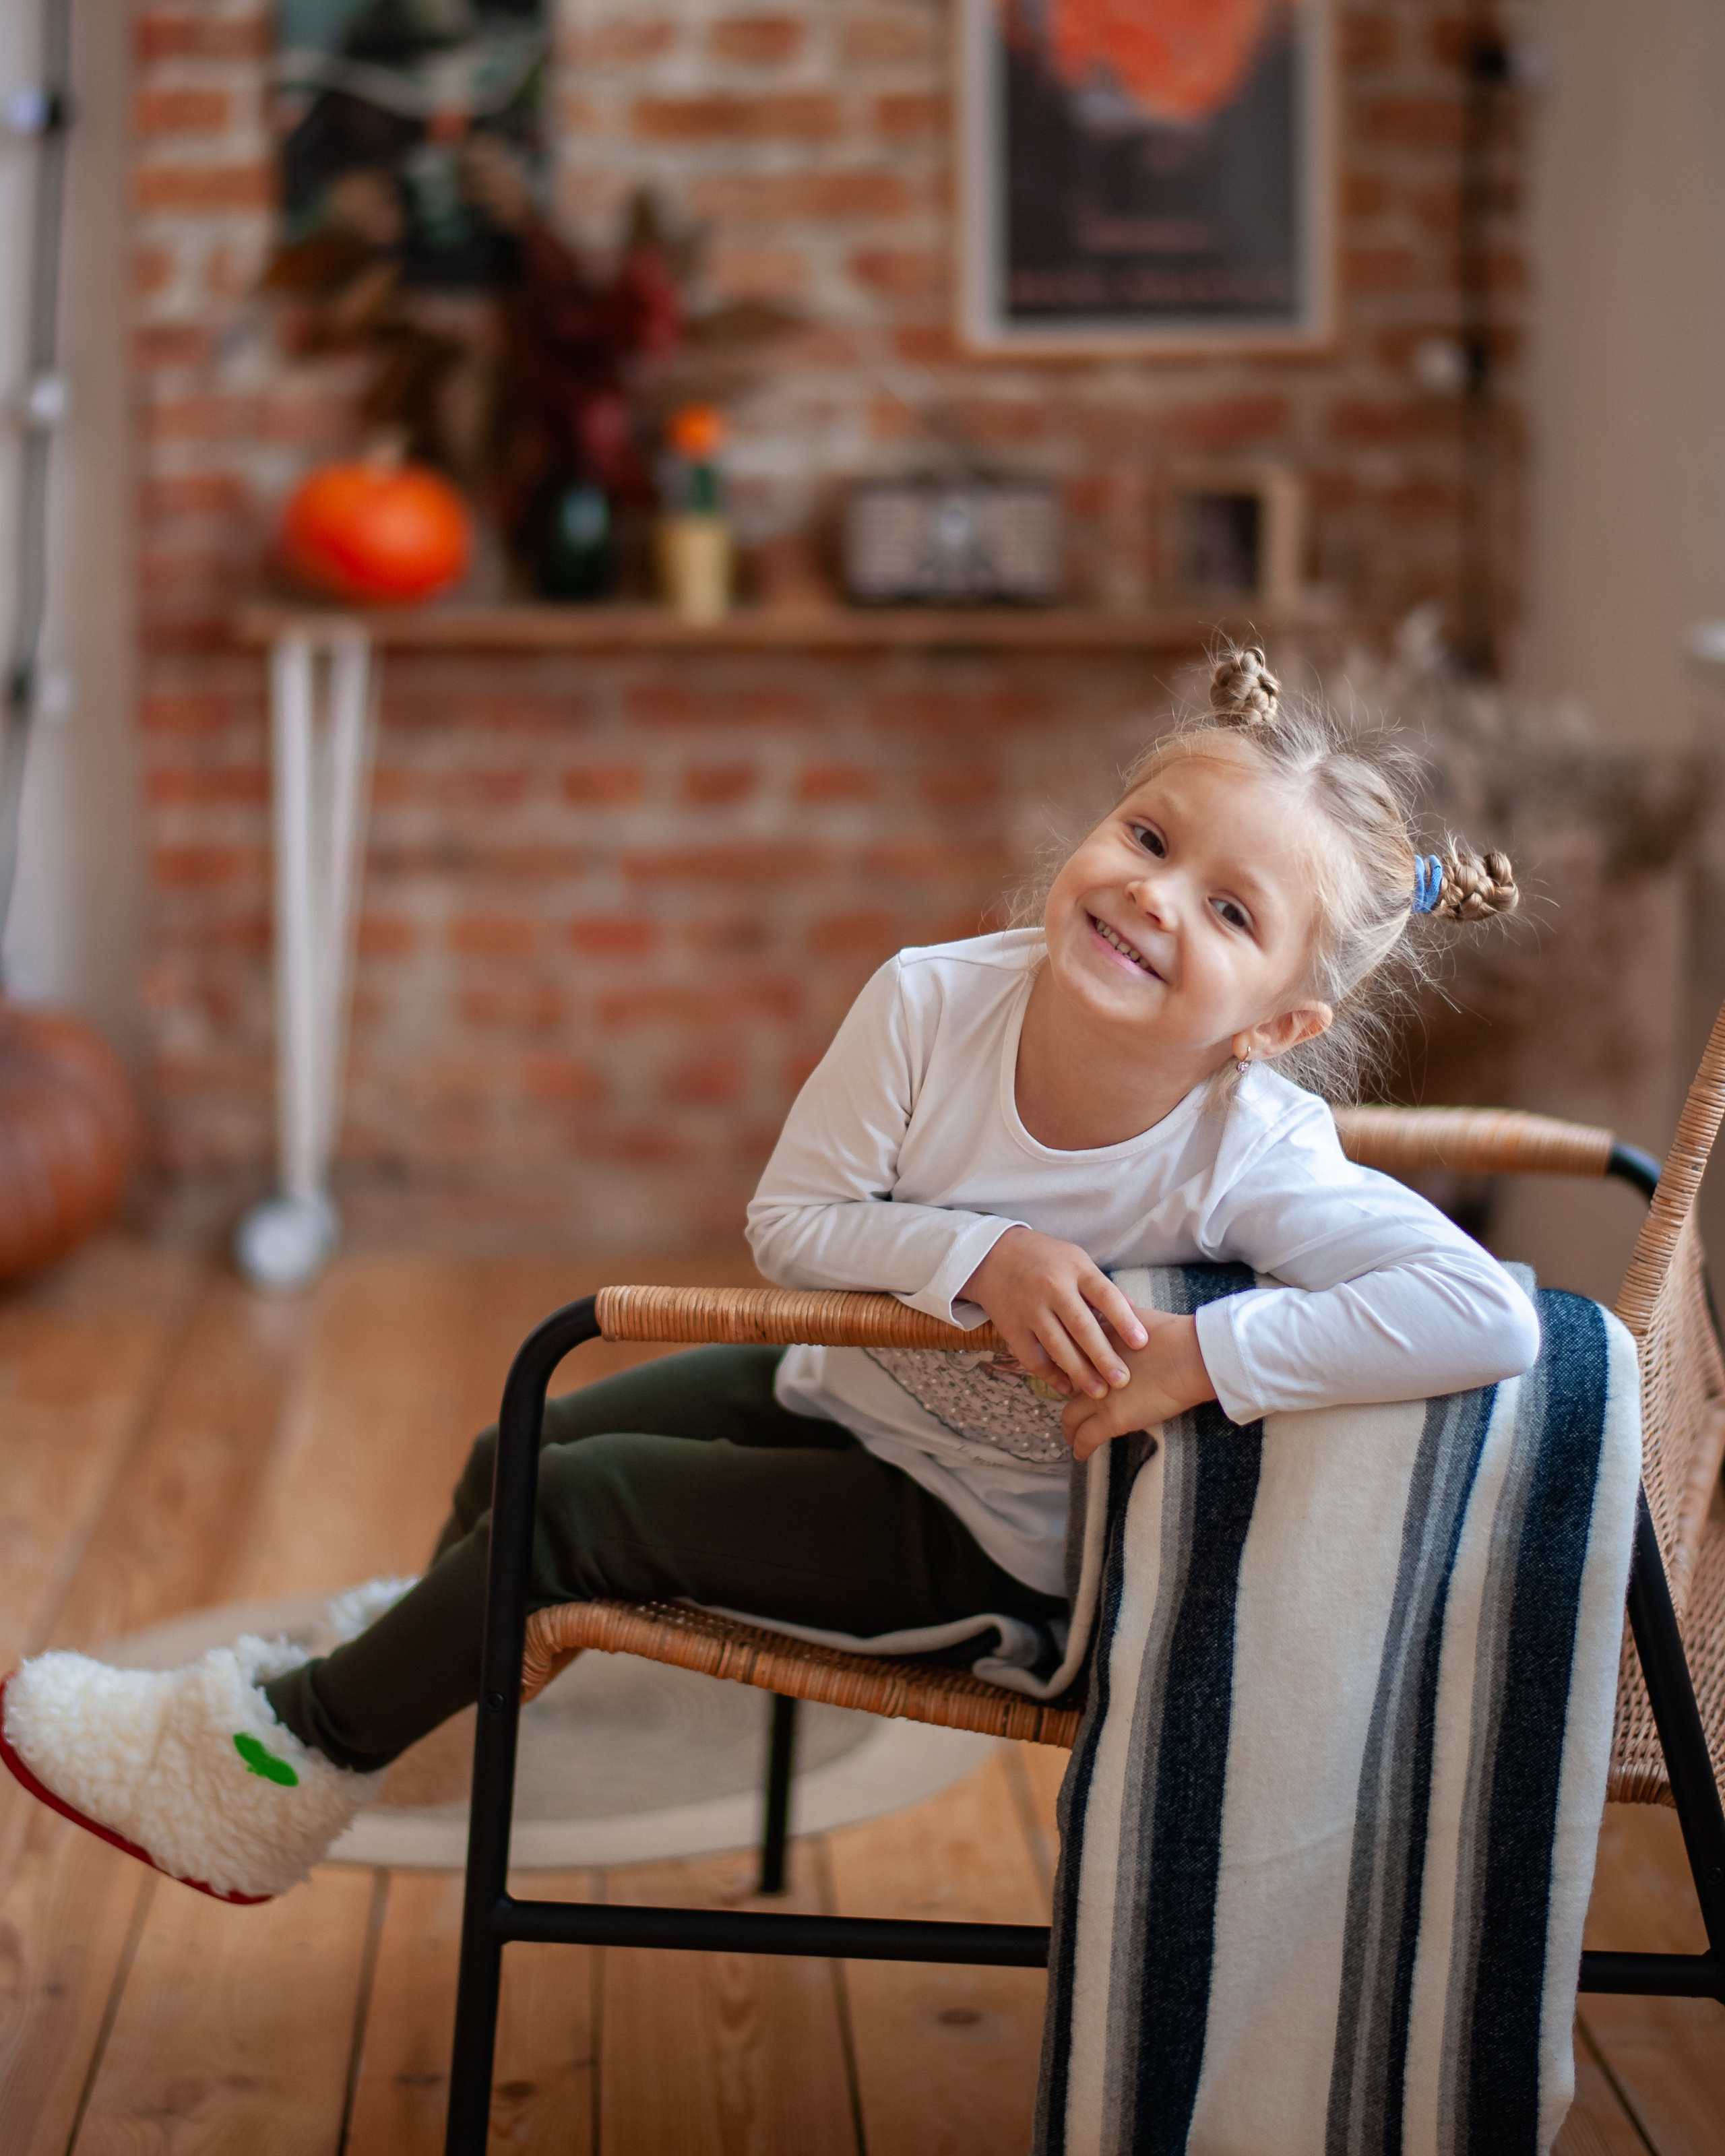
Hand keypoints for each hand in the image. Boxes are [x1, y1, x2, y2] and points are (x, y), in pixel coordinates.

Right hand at [959, 1228, 1148, 1399]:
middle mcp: (1052, 1288)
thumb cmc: (1045, 1259)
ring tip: (1099, 1392)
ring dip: (1079, 1372)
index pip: (1104, 1295)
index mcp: (1075, 1269)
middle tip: (1123, 1380)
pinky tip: (1066, 1388)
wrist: (992, 1255)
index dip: (1124, 1320)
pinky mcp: (1011, 1326)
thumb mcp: (1077, 1260)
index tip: (1141, 1343)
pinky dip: (1049, 1374)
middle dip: (1103, 1356)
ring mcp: (1029, 1308)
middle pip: (1081, 1326)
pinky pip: (1031, 1356)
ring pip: (1057, 1345)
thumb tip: (1133, 1311)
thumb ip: (1102, 1287)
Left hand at [1061, 1309, 1215, 1461]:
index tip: (1073, 1375)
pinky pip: (1087, 1438)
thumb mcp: (1135, 1318)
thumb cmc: (1172, 1334)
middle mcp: (1089, 1370)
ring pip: (1071, 1415)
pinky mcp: (1112, 1419)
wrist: (1188, 1356)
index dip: (1071, 1368)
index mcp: (1094, 1343)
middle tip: (1068, 1404)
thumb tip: (1115, 1319)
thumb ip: (1118, 1322)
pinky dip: (1080, 1446)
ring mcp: (1098, 1395)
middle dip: (1065, 1396)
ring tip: (1070, 1433)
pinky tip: (1080, 1454)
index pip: (1071, 1358)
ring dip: (1070, 1426)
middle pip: (1067, 1386)